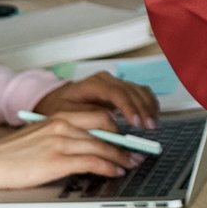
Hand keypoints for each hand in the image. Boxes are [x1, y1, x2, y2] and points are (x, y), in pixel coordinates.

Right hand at [0, 111, 142, 190]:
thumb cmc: (16, 152)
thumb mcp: (44, 133)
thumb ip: (67, 132)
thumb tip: (92, 142)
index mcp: (61, 116)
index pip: (100, 115)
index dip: (119, 127)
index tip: (129, 136)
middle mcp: (64, 124)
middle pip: (106, 128)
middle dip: (125, 140)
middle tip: (137, 150)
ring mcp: (61, 142)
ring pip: (102, 146)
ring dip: (120, 156)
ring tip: (130, 163)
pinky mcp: (56, 160)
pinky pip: (91, 162)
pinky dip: (108, 166)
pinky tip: (115, 171)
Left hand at [33, 71, 158, 128]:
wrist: (54, 100)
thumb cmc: (58, 108)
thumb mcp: (65, 115)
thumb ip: (87, 117)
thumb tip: (110, 123)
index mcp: (93, 84)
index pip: (117, 93)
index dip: (128, 107)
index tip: (135, 122)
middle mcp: (107, 80)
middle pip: (132, 91)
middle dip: (142, 109)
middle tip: (149, 127)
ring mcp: (115, 83)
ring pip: (139, 90)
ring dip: (148, 106)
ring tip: (153, 124)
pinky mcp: (120, 89)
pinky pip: (140, 92)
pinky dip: (148, 103)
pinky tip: (152, 114)